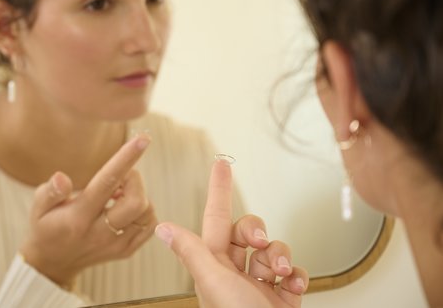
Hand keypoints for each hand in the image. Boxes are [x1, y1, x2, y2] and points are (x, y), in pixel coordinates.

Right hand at [20, 133, 156, 287]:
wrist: (53, 264)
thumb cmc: (46, 226)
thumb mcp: (38, 207)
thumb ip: (50, 191)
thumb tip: (62, 177)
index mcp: (78, 217)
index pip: (107, 183)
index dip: (126, 158)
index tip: (143, 139)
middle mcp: (100, 233)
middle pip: (136, 202)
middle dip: (135, 179)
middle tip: (120, 175)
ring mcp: (116, 245)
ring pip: (146, 214)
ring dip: (140, 195)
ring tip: (119, 192)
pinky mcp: (126, 250)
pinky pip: (149, 225)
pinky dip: (145, 210)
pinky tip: (126, 207)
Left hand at [155, 159, 307, 307]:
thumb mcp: (214, 282)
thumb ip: (192, 252)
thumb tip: (162, 227)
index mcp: (214, 264)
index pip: (216, 218)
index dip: (220, 189)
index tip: (222, 164)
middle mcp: (235, 272)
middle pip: (249, 231)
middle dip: (259, 232)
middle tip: (260, 244)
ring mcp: (259, 285)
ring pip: (273, 249)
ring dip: (281, 255)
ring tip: (279, 272)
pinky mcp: (282, 297)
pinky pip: (292, 271)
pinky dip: (296, 274)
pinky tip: (293, 284)